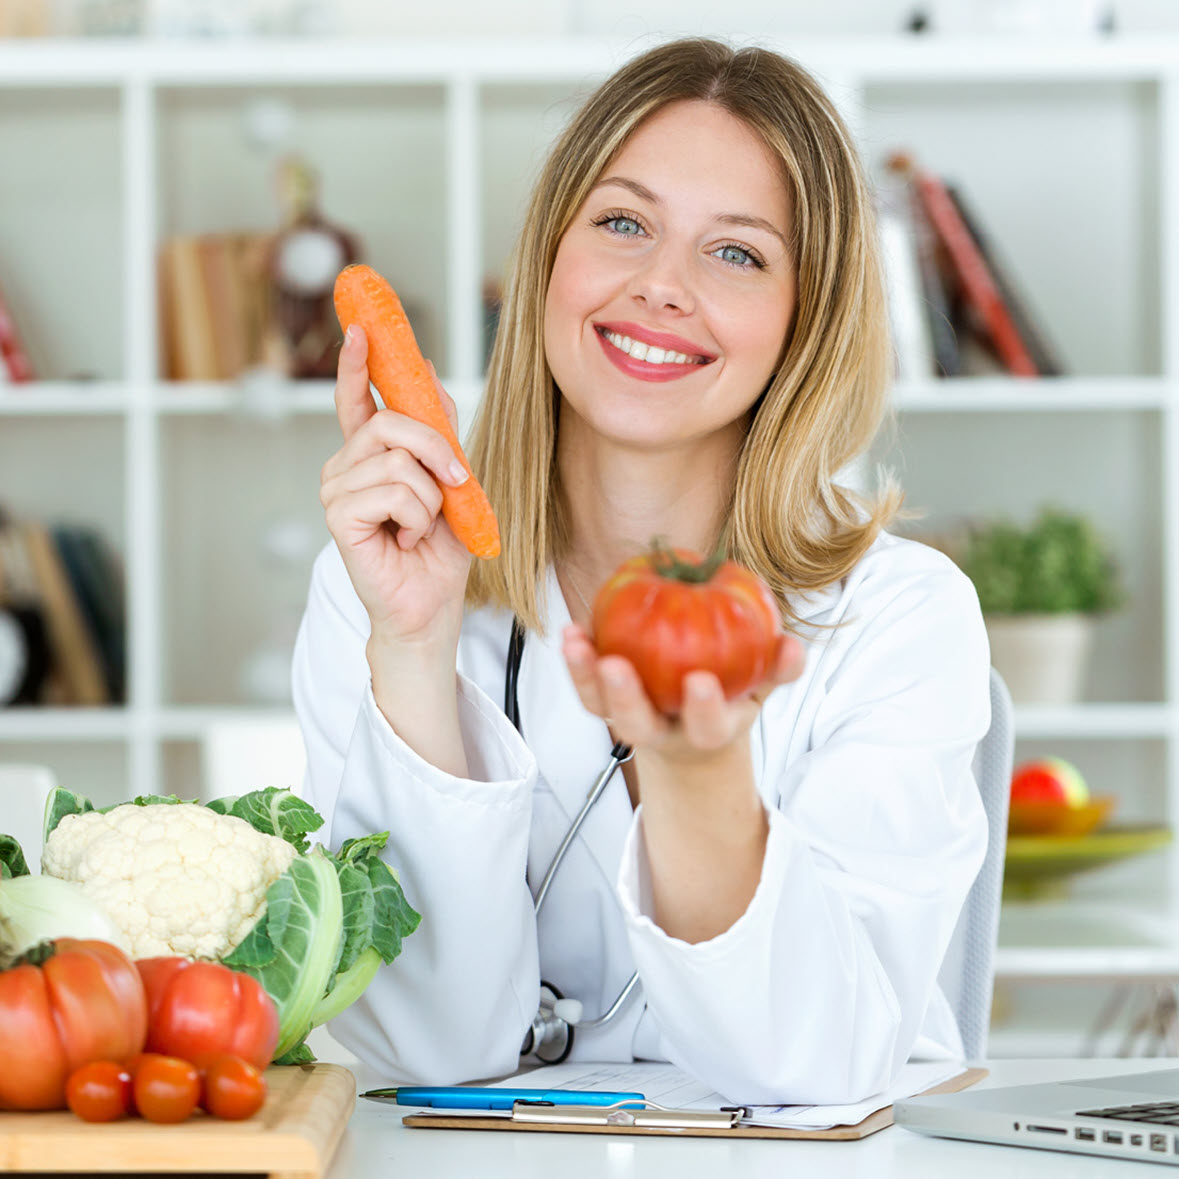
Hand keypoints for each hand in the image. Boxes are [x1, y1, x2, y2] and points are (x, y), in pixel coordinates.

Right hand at [320, 326, 471, 649]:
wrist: (432, 605)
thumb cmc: (439, 549)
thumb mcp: (451, 478)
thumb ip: (437, 427)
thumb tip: (426, 368)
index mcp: (368, 457)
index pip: (356, 400)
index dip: (357, 363)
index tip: (361, 327)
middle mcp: (345, 468)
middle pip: (390, 424)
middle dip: (436, 449)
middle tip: (456, 483)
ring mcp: (336, 491)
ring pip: (399, 462)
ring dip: (432, 499)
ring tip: (423, 528)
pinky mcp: (340, 517)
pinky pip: (394, 493)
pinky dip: (418, 519)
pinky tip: (408, 541)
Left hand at [560, 626, 805, 761]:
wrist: (689, 733)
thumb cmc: (730, 698)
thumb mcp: (761, 686)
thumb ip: (779, 668)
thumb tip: (794, 644)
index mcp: (706, 731)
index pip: (706, 728)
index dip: (704, 709)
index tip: (700, 682)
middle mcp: (662, 730)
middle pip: (638, 726)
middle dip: (626, 698)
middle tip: (615, 666)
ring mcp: (629, 718)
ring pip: (602, 708)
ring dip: (585, 676)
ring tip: (577, 643)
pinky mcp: (604, 703)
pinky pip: (585, 685)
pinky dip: (577, 661)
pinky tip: (573, 630)